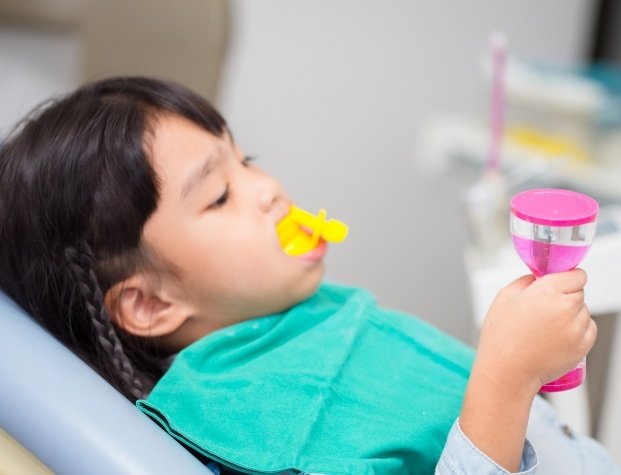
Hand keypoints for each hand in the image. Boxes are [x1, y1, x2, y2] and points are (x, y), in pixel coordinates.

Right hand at [475, 269, 596, 395]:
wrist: (507, 371)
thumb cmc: (501, 336)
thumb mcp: (504, 297)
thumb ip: (525, 281)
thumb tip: (538, 278)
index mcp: (546, 291)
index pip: (576, 275)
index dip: (567, 278)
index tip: (560, 283)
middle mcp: (565, 308)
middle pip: (579, 292)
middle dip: (566, 297)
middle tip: (545, 309)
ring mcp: (576, 328)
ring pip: (584, 311)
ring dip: (572, 314)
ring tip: (548, 327)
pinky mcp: (582, 346)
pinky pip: (589, 330)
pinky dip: (578, 330)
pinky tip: (557, 336)